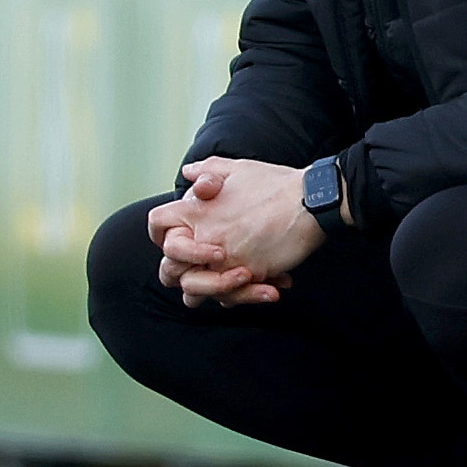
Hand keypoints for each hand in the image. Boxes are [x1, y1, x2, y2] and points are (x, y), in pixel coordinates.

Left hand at [145, 158, 325, 307]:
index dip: (161, 233)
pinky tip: (258, 285)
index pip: (156, 224)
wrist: (310, 201)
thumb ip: (208, 170)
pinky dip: (239, 296)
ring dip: (208, 290)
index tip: (177, 239)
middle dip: (181, 272)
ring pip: (195, 291)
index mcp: (196, 209)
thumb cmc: (275, 183)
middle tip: (202, 269)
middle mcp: (204, 236)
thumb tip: (188, 173)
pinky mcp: (247, 275)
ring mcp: (224, 259)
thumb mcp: (237, 168)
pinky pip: (229, 298)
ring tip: (230, 282)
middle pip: (168, 269)